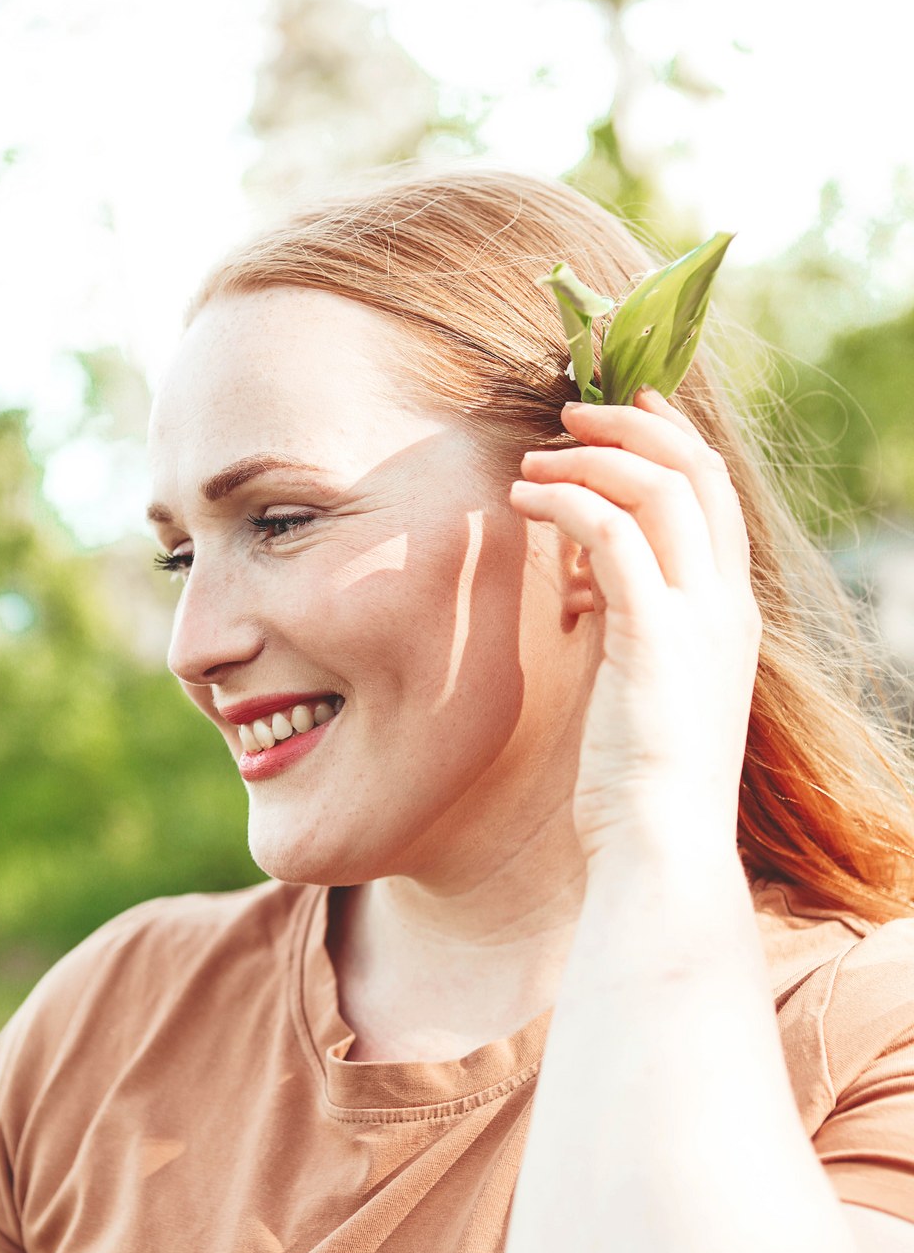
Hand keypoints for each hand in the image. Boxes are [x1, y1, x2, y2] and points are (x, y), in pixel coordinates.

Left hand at [509, 387, 761, 865]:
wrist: (662, 843)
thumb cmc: (643, 780)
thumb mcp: (646, 685)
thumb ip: (632, 624)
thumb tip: (591, 584)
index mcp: (729, 613)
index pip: (716, 496)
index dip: (672, 441)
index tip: (627, 411)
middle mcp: (725, 603)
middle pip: (696, 473)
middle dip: (634, 427)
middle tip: (573, 409)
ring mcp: (697, 616)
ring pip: (656, 489)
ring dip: (590, 459)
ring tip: (532, 460)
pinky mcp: (653, 632)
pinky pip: (609, 532)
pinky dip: (565, 501)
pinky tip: (524, 500)